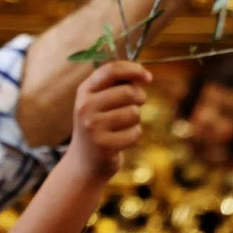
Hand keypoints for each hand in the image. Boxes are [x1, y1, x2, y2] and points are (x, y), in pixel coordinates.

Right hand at [61, 60, 149, 178]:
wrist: (84, 163)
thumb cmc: (98, 126)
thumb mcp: (98, 102)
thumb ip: (115, 86)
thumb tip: (141, 75)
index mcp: (84, 91)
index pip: (110, 70)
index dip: (132, 69)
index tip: (148, 76)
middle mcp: (85, 106)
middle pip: (128, 92)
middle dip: (139, 97)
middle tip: (136, 105)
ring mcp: (93, 127)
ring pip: (133, 113)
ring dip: (135, 120)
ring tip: (122, 126)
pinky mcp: (104, 146)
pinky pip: (135, 133)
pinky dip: (134, 135)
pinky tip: (121, 140)